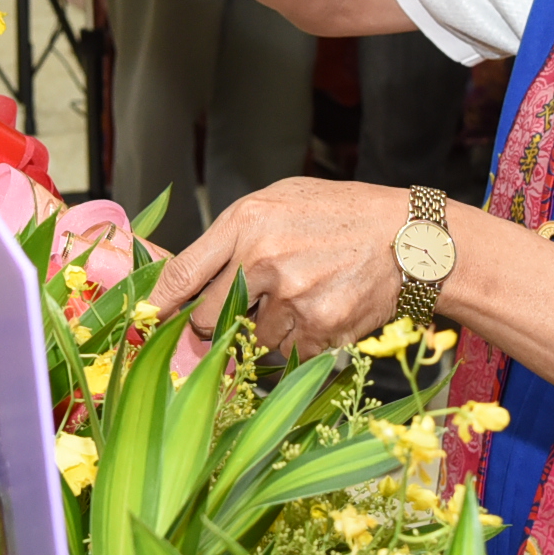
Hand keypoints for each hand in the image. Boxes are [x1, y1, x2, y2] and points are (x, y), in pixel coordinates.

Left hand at [151, 179, 409, 357]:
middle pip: (207, 318)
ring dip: (267, 329)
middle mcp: (262, 260)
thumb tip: (189, 276)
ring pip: (251, 340)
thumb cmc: (337, 214)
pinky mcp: (319, 329)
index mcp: (245, 223)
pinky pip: (288, 354)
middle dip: (214, 322)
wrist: (406, 237)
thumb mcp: (278, 200)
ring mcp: (291, 298)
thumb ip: (233, 235)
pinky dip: (299, 342)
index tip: (147, 319)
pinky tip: (322, 311)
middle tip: (242, 309)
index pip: (182, 273)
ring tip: (302, 297)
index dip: (159, 303)